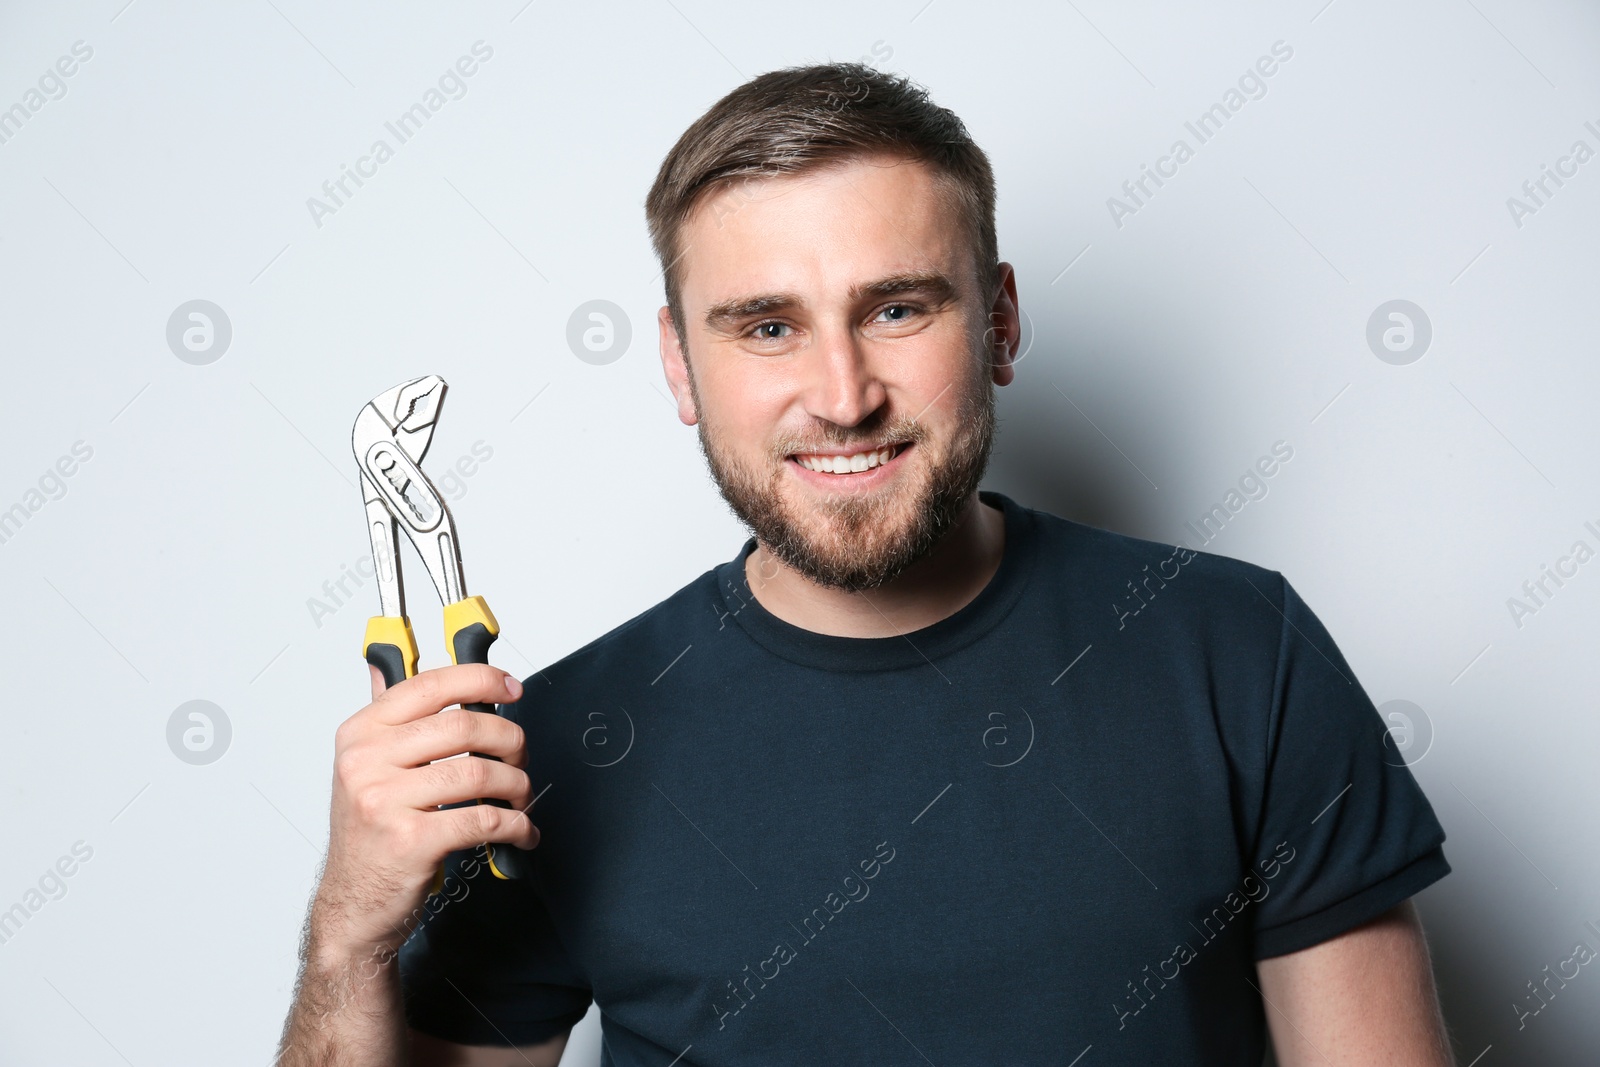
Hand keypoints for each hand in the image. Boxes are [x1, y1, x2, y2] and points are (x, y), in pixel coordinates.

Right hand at [311, 664, 538, 961]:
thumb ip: (387, 718)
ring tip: (520, 796)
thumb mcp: (364, 767)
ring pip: (480, 773)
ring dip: (516, 785)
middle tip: (520, 755)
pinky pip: (484, 820)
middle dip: (509, 739)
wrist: (352, 904)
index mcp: (361, 734)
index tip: (510, 687)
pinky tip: (519, 829)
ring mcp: (386, 801)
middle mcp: (367, 762)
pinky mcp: (412, 840)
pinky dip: (515, 825)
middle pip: (464, 727)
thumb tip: (389, 662)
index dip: (480, 679)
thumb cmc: (368, 835)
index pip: (429, 685)